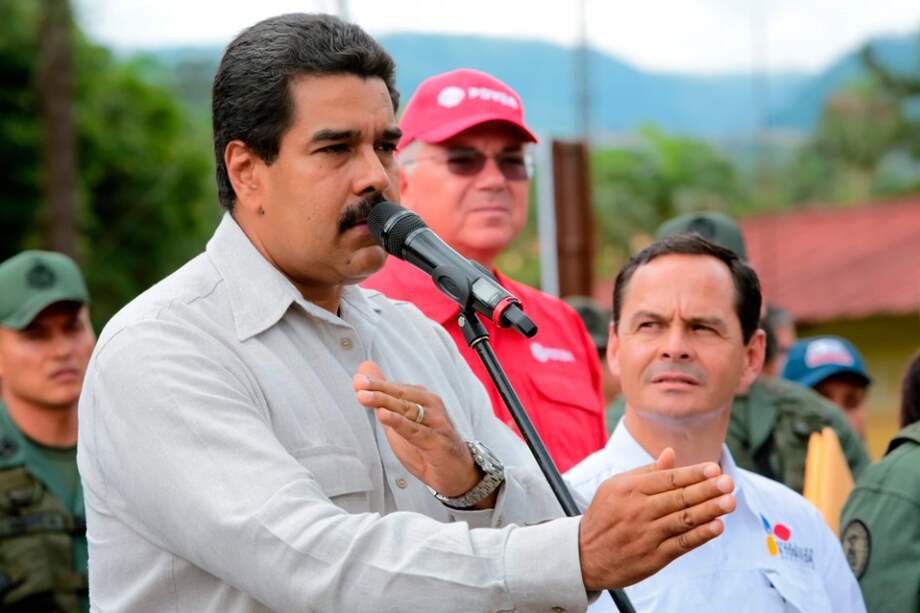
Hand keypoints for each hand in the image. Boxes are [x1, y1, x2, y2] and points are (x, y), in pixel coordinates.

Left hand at [352, 361, 493, 506]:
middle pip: (402, 396)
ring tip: (365, 397)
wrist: (457, 473)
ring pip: (408, 409)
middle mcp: (432, 407)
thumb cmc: (428, 445)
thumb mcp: (402, 421)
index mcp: (423, 399)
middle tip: (359, 384)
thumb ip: (384, 397)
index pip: (397, 388)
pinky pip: (416, 431)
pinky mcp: (438, 442)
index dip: (376, 383)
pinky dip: (399, 422)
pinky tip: (384, 416)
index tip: (358, 379)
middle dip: (378, 388)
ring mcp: (437, 423)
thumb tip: (365, 371)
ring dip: (385, 402)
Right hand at [579, 448, 735, 589]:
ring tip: (729, 502)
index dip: (693, 474)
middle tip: (729, 483)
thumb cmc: (605, 515)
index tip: (714, 469)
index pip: (668, 479)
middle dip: (707, 490)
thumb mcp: (616, 487)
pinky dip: (700, 536)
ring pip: (683, 520)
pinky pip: (681, 544)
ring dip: (709, 511)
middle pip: (679, 498)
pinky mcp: (653, 557)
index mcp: (630, 489)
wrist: (584, 554)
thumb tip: (671, 453)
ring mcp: (646, 534)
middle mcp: (638, 510)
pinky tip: (717, 526)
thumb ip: (646, 472)